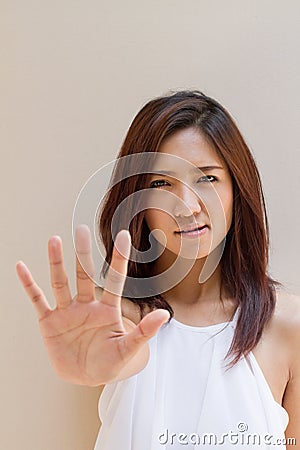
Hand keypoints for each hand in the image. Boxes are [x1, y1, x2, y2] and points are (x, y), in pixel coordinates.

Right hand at [16, 225, 168, 385]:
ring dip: (57, 262)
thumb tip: (165, 314)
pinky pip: (37, 300)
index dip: (118, 258)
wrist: (86, 376)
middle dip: (83, 254)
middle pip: (84, 275)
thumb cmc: (110, 362)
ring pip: (61, 282)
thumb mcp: (128, 349)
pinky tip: (21, 268)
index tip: (123, 235)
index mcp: (108, 309)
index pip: (115, 280)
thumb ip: (144, 332)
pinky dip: (29, 285)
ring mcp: (67, 312)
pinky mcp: (49, 321)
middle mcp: (86, 305)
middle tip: (81, 229)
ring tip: (54, 240)